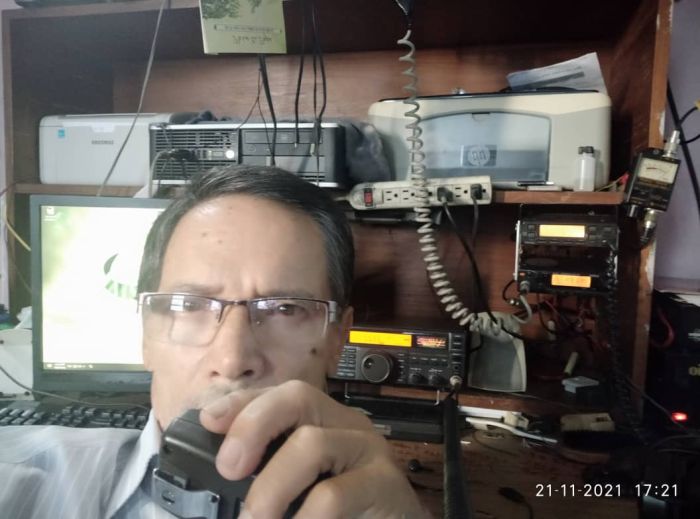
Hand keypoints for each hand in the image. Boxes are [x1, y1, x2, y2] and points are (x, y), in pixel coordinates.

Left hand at [199, 380, 430, 518]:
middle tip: (229, 469)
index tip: (209, 421)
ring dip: (272, 487)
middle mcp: (345, 425)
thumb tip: (223, 473)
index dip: (241, 403)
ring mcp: (368, 449)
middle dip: (253, 425)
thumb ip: (269, 473)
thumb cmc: (344, 512)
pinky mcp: (385, 482)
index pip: (279, 393)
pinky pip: (333, 495)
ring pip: (311, 443)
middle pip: (298, 395)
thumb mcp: (298, 487)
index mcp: (321, 421)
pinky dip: (303, 518)